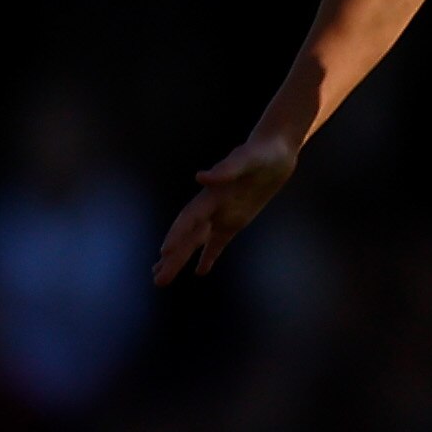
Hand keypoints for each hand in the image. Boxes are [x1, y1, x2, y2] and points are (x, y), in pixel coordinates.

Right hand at [153, 133, 299, 283]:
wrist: (274, 152)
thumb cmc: (259, 153)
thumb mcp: (247, 159)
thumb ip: (226, 169)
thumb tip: (202, 178)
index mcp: (211, 196)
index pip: (190, 219)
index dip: (177, 233)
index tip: (164, 252)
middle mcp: (211, 208)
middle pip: (188, 237)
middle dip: (173, 258)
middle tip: (157, 280)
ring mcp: (221, 215)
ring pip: (196, 242)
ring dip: (179, 259)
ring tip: (161, 278)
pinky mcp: (235, 221)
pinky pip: (219, 242)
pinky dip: (209, 256)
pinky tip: (200, 271)